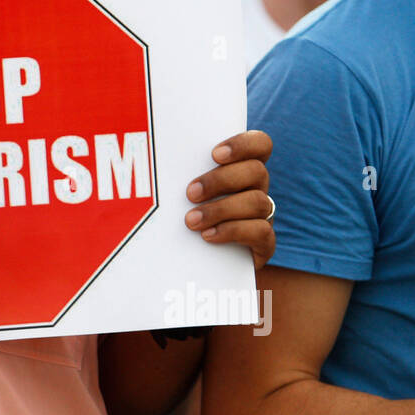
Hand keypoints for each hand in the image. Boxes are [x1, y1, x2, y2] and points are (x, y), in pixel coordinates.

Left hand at [183, 130, 275, 270]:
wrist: (190, 269)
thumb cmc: (179, 225)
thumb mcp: (178, 199)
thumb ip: (177, 178)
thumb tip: (151, 160)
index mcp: (241, 171)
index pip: (259, 145)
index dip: (243, 145)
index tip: (214, 154)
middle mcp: (256, 190)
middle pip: (256, 172)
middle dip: (221, 180)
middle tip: (190, 193)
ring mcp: (262, 218)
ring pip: (258, 202)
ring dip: (221, 209)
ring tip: (191, 221)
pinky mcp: (263, 245)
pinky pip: (260, 232)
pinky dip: (233, 231)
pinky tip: (208, 235)